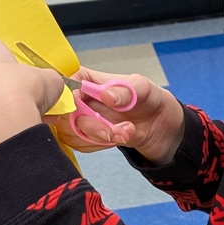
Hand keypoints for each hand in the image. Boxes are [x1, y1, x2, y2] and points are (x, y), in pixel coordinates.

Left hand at [0, 38, 63, 161]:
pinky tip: (5, 130)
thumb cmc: (21, 93)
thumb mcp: (50, 80)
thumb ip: (48, 79)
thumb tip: (51, 84)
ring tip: (15, 118)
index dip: (13, 65)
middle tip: (22, 99)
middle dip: (1, 86)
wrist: (3, 127)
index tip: (25, 77)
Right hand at [47, 68, 185, 165]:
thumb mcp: (143, 88)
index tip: (85, 112)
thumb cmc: (150, 98)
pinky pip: (80, 144)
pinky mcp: (86, 135)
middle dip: (88, 126)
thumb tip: (106, 96)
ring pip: (70, 132)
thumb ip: (126, 90)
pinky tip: (119, 138)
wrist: (160, 124)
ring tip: (125, 132)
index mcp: (87, 79)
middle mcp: (79, 98)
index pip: (63, 85)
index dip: (68, 99)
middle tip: (112, 132)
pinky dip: (100, 145)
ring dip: (98, 138)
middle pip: (63, 113)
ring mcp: (81, 118)